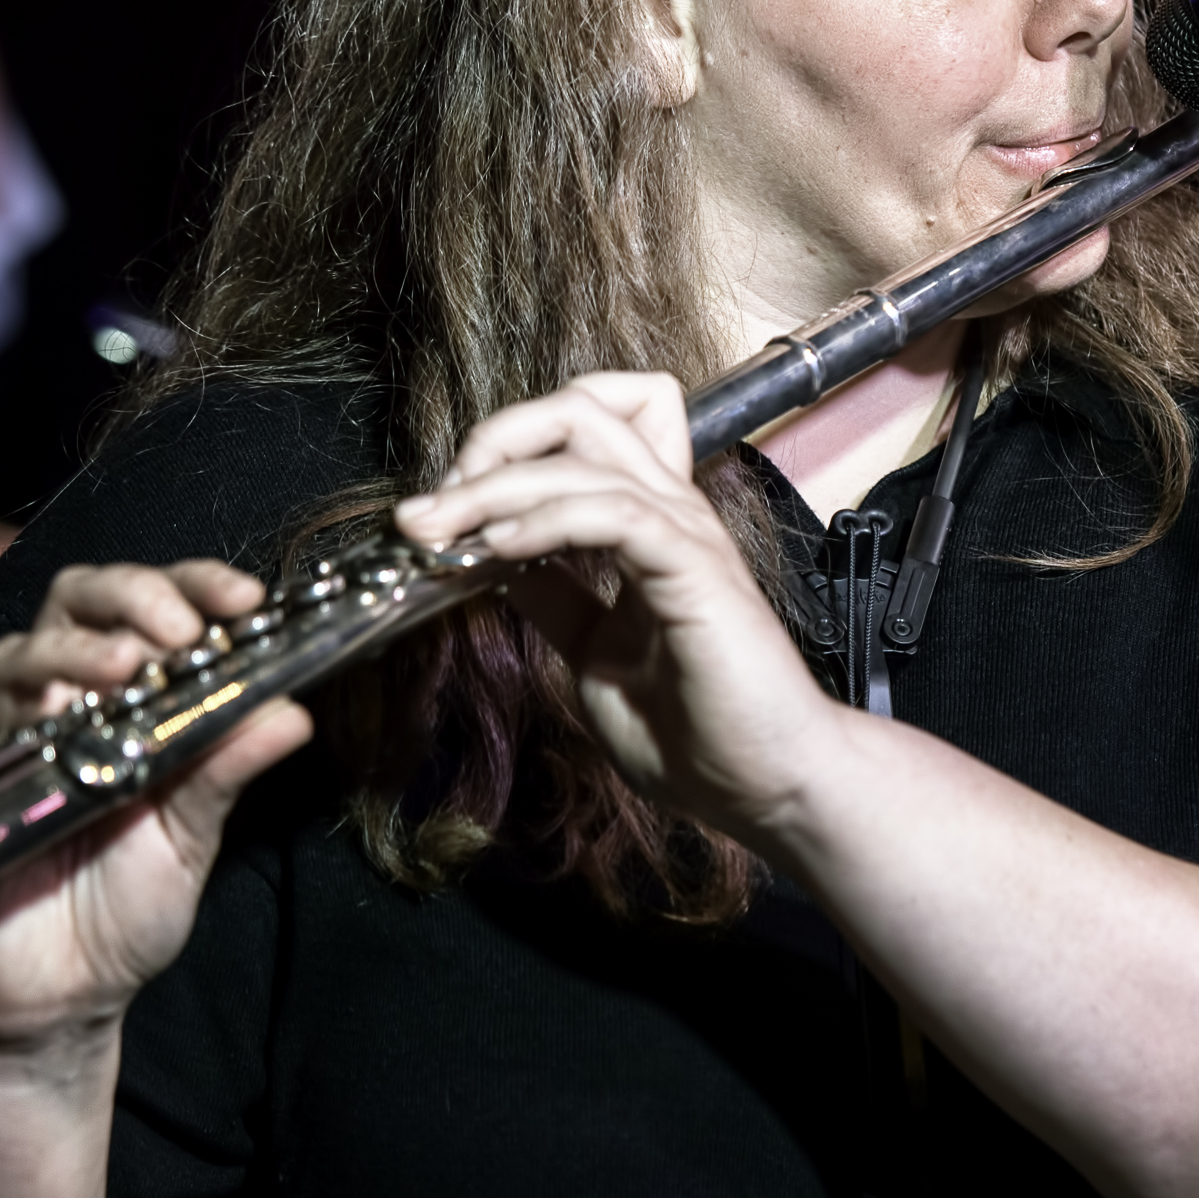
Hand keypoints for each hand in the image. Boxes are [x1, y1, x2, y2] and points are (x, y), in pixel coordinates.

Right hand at [0, 561, 311, 1047]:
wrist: (55, 997)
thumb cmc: (124, 908)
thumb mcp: (194, 836)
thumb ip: (232, 768)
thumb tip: (295, 713)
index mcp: (139, 699)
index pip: (161, 608)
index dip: (198, 586)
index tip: (246, 598)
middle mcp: (76, 698)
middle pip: (88, 597)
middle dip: (139, 592)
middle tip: (184, 626)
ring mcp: (20, 728)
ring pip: (32, 641)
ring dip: (83, 640)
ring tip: (131, 663)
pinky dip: (29, 692)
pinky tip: (67, 706)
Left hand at [393, 372, 838, 838]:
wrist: (767, 787)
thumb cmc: (702, 733)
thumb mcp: (595, 655)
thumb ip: (557, 601)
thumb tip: (499, 567)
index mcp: (650, 523)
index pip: (587, 425)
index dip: (506, 448)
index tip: (443, 510)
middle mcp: (670, 511)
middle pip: (580, 410)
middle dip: (492, 441)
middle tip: (431, 507)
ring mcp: (685, 533)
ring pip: (584, 452)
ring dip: (494, 484)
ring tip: (438, 528)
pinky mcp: (695, 569)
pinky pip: (614, 512)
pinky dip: (545, 520)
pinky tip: (498, 550)